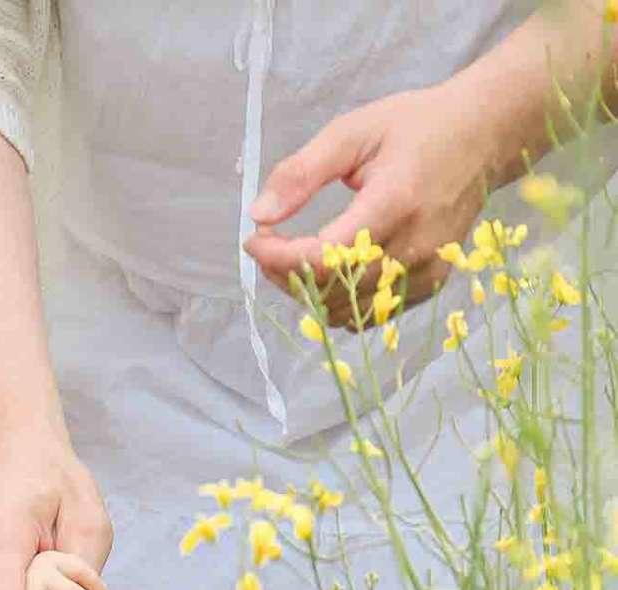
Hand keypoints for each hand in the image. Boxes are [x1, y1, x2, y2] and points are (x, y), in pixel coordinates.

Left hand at [245, 82, 491, 327]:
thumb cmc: (419, 126)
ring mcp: (426, 270)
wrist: (484, 136)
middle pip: (332, 290)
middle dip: (288, 275)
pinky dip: (341, 300)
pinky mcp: (430, 284)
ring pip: (348, 310)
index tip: (255, 241)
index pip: (324, 257)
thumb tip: (260, 213)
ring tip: (295, 259)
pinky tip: (329, 271)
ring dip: (310, 292)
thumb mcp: (355, 131)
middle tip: (271, 246)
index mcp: (395, 201)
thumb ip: (303, 171)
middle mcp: (414, 245)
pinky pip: (371, 313)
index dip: (280, 259)